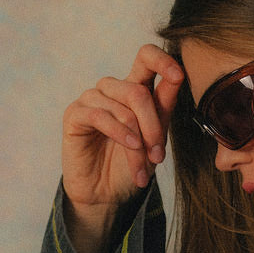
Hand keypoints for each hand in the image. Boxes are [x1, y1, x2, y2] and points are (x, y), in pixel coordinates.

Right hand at [61, 43, 183, 215]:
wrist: (107, 195)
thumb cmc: (130, 165)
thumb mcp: (154, 137)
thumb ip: (163, 107)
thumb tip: (178, 75)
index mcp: (134, 89)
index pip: (146, 57)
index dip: (162, 60)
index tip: (178, 76)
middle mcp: (112, 89)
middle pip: (138, 91)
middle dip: (153, 126)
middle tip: (158, 156)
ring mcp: (91, 99)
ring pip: (123, 109)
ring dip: (138, 142)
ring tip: (142, 167)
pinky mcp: (75, 114)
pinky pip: (100, 116)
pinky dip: (119, 134)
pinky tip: (129, 147)